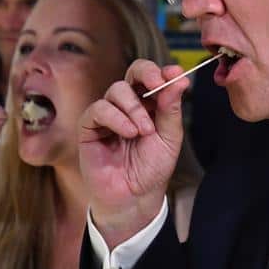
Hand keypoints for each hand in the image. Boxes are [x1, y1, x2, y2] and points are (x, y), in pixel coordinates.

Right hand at [79, 59, 188, 248]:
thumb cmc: (151, 168)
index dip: (162, 71)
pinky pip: (99, 109)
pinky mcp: (90, 126)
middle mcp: (128, 104)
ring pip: (117, 89)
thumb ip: (171, 108)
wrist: (135, 197)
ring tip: (144, 131)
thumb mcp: (169, 138)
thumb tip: (179, 79)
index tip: (175, 74)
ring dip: (134, 107)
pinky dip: (116, 118)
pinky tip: (128, 133)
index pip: (152, 76)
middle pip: (133, 72)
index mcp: (149, 104)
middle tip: (157, 85)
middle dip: (147, 74)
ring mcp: (108, 114)